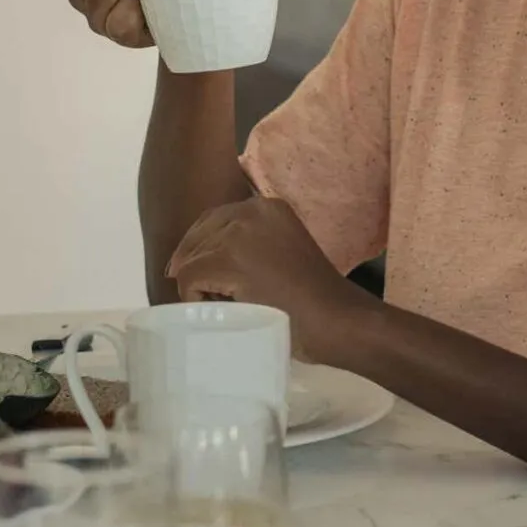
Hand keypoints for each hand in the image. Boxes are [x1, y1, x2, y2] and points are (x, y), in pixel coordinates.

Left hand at [167, 197, 363, 362]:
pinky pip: (189, 276)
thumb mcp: (281, 255)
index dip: (201, 250)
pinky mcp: (229, 260)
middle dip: (195, 267)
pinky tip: (219, 312)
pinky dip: (194, 298)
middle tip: (207, 298)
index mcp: (267, 207)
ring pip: (190, 258)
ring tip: (223, 307)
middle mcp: (252, 210)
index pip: (214, 220)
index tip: (202, 278)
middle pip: (197, 236)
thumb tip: (196, 261)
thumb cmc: (314, 301)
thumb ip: (249, 248)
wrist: (337, 320)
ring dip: (198, 285)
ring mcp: (240, 233)